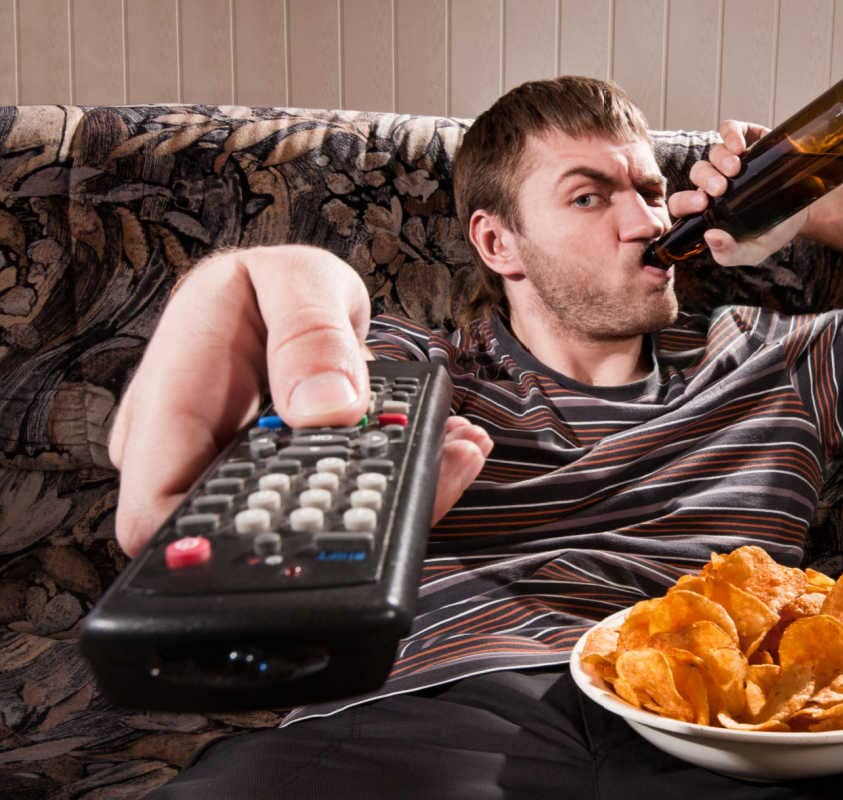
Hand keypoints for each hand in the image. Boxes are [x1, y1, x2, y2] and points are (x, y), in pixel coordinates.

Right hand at [108, 245, 490, 555]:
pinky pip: (343, 496)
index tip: (307, 526)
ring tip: (455, 452)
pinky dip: (400, 476)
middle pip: (251, 528)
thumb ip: (308, 336)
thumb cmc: (270, 283)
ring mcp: (248, 477)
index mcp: (169, 410)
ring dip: (390, 494)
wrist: (288, 293)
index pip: (156, 515)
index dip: (215, 544)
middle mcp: (199, 458)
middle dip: (348, 511)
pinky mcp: (297, 482)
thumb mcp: (294, 280)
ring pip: (312, 518)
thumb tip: (327, 408)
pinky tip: (446, 449)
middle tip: (432, 468)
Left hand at [666, 119, 815, 265]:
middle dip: (705, 180)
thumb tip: (711, 237)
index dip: (685, 201)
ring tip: (736, 169)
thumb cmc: (773, 231)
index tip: (703, 204)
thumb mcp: (755, 251)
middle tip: (721, 189)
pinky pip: (729, 129)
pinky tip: (739, 145)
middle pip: (698, 174)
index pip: (682, 203)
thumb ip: (730, 253)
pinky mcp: (748, 139)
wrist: (805, 210)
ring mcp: (731, 159)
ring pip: (712, 153)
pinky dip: (731, 133)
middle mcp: (715, 182)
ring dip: (719, 160)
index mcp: (709, 208)